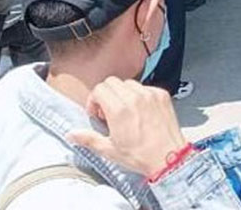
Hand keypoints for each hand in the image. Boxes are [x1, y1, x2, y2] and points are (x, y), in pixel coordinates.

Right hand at [66, 77, 186, 176]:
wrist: (169, 158)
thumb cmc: (141, 156)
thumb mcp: (110, 150)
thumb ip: (88, 138)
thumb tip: (72, 134)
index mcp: (119, 110)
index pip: (99, 89)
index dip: (94, 100)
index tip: (97, 112)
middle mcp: (134, 98)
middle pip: (112, 82)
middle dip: (106, 94)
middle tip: (108, 111)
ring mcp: (150, 95)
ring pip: (129, 83)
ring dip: (123, 94)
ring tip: (125, 111)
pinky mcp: (162, 95)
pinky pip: (146, 87)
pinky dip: (140, 95)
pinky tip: (141, 111)